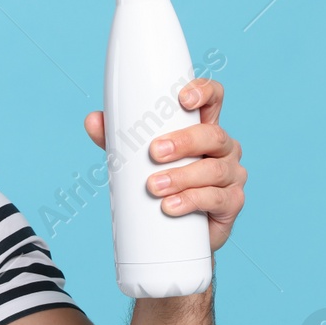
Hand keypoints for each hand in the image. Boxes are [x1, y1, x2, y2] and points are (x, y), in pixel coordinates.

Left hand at [83, 77, 245, 251]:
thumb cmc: (161, 183)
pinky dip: (191, 201)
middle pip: (213, 135)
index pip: (214, 99)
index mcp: (204, 128)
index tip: (182, 99)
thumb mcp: (137, 158)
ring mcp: (232, 175)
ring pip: (214, 169)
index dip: (204, 92)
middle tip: (154, 152)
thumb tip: (93, 120)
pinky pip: (217, 199)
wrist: (175, 232)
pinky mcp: (232, 203)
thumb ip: (116, 139)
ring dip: (182, 176)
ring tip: (154, 186)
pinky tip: (171, 206)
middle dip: (183, 142)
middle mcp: (224, 148)